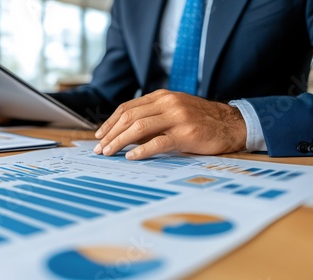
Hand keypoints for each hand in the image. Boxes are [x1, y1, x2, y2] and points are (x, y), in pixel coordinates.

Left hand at [93, 89, 246, 159]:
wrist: (232, 124)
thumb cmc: (200, 121)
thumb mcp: (173, 111)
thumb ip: (151, 117)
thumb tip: (123, 133)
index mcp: (161, 96)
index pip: (127, 108)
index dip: (110, 122)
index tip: (100, 135)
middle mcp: (167, 103)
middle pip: (129, 117)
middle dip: (110, 134)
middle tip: (100, 148)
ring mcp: (177, 117)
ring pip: (139, 127)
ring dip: (119, 141)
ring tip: (109, 153)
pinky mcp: (186, 134)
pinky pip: (158, 142)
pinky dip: (141, 150)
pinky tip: (131, 157)